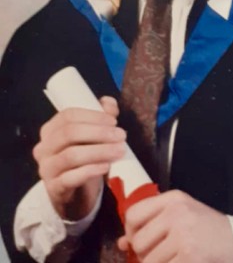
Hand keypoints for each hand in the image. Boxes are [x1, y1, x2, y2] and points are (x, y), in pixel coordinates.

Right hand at [32, 96, 125, 219]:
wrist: (75, 196)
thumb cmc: (84, 160)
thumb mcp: (92, 137)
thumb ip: (100, 117)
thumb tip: (108, 103)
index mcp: (51, 130)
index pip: (68, 115)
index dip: (92, 116)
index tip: (114, 121)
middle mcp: (44, 147)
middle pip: (69, 133)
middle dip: (98, 132)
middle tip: (121, 136)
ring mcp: (46, 169)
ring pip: (71, 155)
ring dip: (99, 151)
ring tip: (119, 151)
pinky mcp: (54, 189)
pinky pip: (70, 178)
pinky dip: (91, 170)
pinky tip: (106, 166)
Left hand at [118, 190, 232, 262]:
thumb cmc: (206, 228)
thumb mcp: (181, 216)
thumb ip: (152, 224)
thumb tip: (122, 243)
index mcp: (173, 199)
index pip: (133, 214)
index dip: (130, 231)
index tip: (136, 240)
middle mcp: (177, 212)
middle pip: (138, 240)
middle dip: (143, 254)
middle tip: (157, 255)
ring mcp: (184, 234)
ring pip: (148, 260)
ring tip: (171, 259)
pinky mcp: (190, 255)